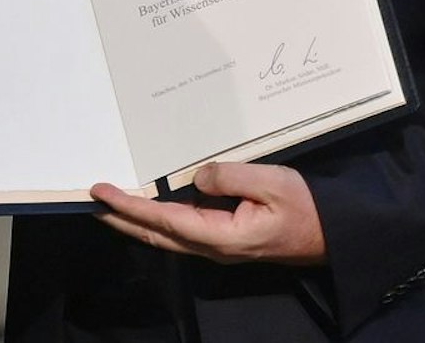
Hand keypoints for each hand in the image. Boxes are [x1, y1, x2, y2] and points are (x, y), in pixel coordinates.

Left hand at [91, 161, 326, 265]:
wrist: (331, 235)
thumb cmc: (305, 208)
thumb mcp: (271, 183)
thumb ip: (230, 177)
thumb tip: (197, 178)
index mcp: (221, 236)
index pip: (163, 221)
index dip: (128, 207)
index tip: (101, 192)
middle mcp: (214, 247)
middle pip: (156, 236)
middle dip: (122, 219)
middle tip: (93, 201)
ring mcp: (219, 247)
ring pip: (167, 237)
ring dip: (137, 221)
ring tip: (112, 204)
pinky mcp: (225, 239)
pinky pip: (183, 231)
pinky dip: (158, 221)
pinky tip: (150, 209)